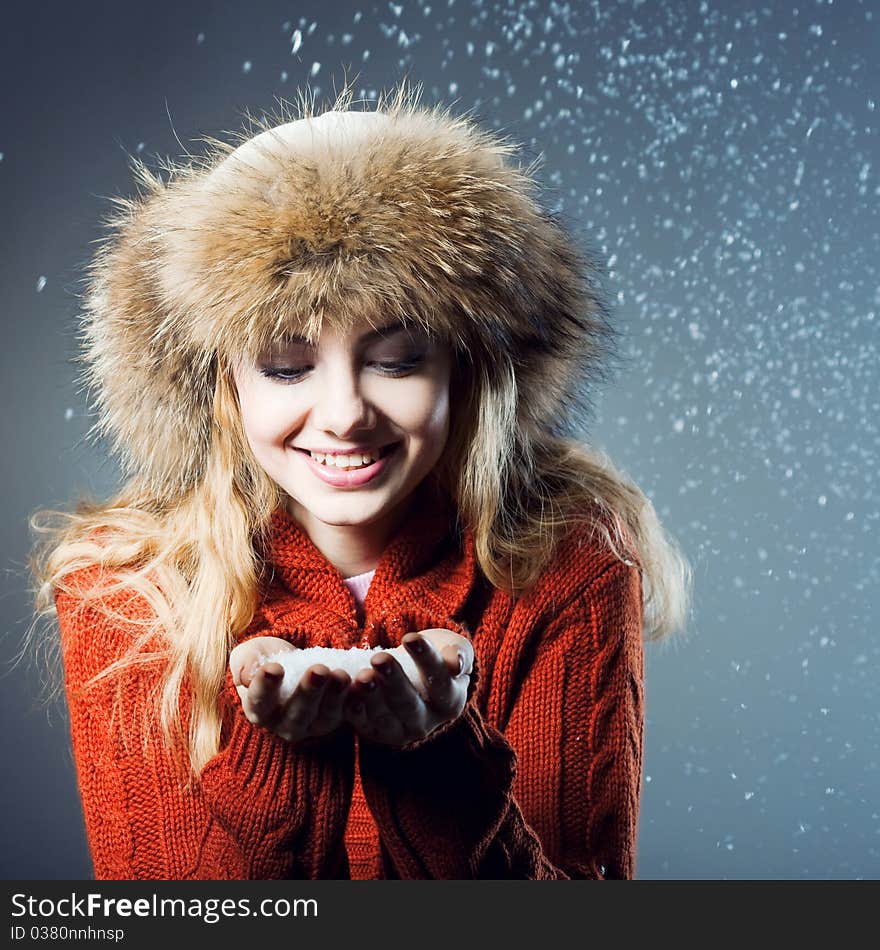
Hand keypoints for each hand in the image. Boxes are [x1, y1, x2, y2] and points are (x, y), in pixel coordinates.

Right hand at [229, 636, 351, 744]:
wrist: (294, 664)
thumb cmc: (268, 659)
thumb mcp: (252, 654)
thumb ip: (244, 661)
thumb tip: (246, 675)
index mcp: (258, 709)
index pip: (259, 701)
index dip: (265, 687)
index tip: (274, 668)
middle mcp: (284, 724)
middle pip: (297, 714)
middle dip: (309, 692)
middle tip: (318, 670)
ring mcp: (314, 725)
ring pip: (325, 717)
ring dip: (335, 697)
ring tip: (341, 674)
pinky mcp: (338, 718)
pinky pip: (349, 713)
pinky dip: (356, 700)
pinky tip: (362, 683)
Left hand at [343, 629, 474, 747]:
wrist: (415, 674)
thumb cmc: (438, 657)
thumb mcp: (454, 650)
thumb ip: (459, 654)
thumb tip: (455, 663)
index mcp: (450, 702)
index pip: (440, 683)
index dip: (426, 660)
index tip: (410, 637)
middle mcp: (426, 722)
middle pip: (410, 704)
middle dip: (394, 681)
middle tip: (379, 658)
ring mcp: (399, 730)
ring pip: (385, 717)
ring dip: (372, 697)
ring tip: (362, 675)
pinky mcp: (375, 732)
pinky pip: (364, 725)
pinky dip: (355, 712)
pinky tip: (348, 695)